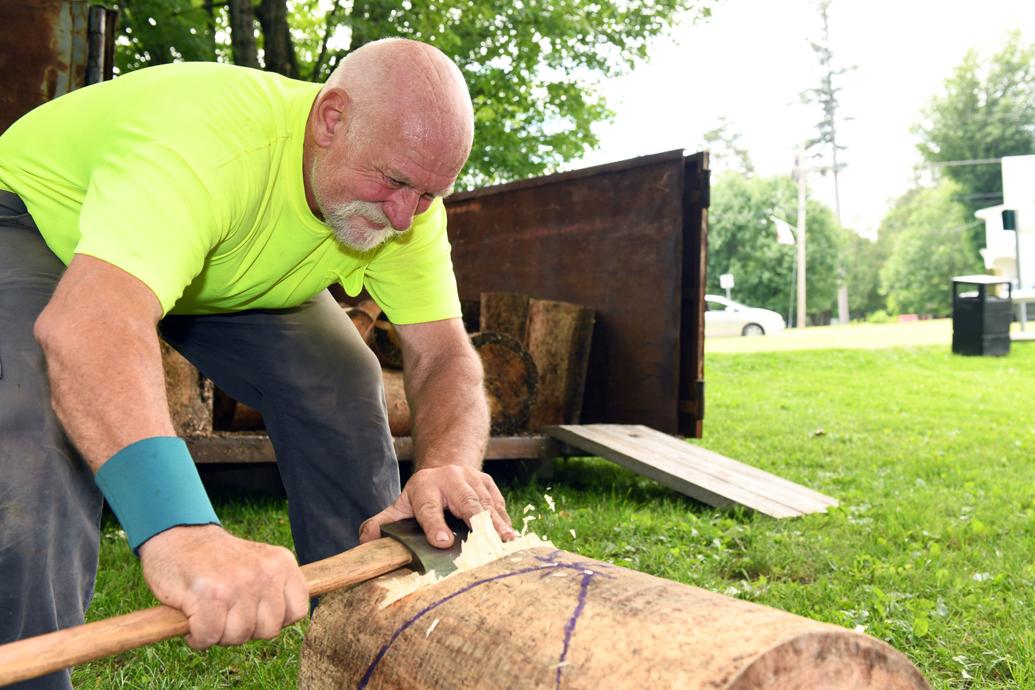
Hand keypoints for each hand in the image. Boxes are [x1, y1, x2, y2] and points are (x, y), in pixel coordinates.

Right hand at [138, 524, 308, 649]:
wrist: (180, 538)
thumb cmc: (219, 560)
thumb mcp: (260, 563)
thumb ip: (277, 588)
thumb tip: (284, 621)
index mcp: (282, 564)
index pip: (297, 611)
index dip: (274, 621)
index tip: (255, 613)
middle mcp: (264, 573)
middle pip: (268, 631)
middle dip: (245, 630)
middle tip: (227, 613)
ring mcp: (237, 584)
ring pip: (239, 636)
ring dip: (219, 634)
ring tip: (210, 612)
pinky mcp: (208, 596)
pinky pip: (209, 637)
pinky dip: (197, 637)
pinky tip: (193, 619)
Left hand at [358, 465, 515, 546]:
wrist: (447, 465)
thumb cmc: (421, 496)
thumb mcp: (400, 506)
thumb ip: (381, 524)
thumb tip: (366, 542)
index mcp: (425, 486)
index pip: (429, 508)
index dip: (435, 525)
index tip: (442, 543)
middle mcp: (451, 479)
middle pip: (466, 501)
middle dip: (476, 521)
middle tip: (486, 542)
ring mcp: (473, 480)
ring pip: (487, 503)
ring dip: (497, 523)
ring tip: (506, 542)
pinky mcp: (489, 485)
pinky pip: (499, 505)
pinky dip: (505, 521)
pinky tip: (512, 539)